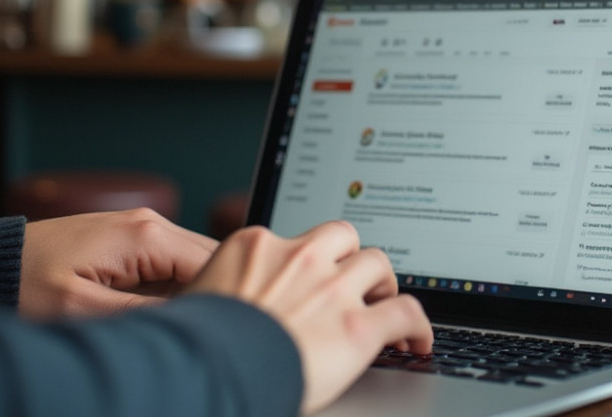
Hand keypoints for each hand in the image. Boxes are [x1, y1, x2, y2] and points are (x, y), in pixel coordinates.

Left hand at [20, 208, 218, 317]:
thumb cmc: (25, 284)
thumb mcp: (84, 308)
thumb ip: (146, 312)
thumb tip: (194, 316)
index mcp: (147, 235)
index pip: (217, 263)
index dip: (220, 295)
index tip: (208, 326)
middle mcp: (152, 223)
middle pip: (212, 258)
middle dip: (209, 291)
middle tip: (188, 327)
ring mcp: (143, 227)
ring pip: (194, 260)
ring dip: (189, 290)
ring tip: (166, 319)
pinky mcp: (132, 237)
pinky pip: (171, 261)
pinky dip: (171, 285)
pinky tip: (153, 307)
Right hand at [186, 221, 432, 413]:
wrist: (204, 374)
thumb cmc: (193, 348)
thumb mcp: (199, 299)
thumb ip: (225, 289)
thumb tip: (226, 305)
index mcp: (255, 246)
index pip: (296, 238)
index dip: (311, 258)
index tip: (315, 273)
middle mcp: (299, 258)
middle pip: (343, 237)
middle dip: (351, 258)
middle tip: (354, 284)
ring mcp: (332, 289)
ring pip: (378, 263)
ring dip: (383, 284)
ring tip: (383, 305)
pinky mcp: (359, 326)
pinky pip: (406, 312)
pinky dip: (418, 326)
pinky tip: (417, 342)